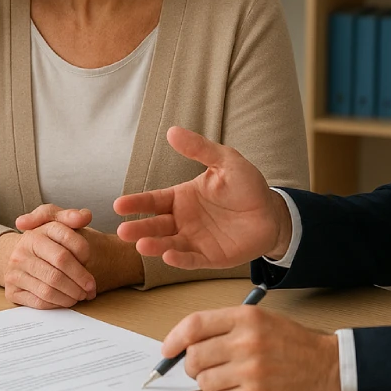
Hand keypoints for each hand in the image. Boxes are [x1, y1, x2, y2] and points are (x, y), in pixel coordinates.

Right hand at [16, 205, 144, 291]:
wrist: (21, 258)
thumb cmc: (47, 242)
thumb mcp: (57, 224)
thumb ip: (73, 217)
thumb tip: (85, 216)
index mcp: (38, 230)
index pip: (67, 238)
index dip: (84, 252)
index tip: (89, 260)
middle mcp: (23, 248)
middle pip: (60, 263)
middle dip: (81, 278)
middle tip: (91, 287)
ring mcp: (15, 270)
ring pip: (50, 286)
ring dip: (72, 294)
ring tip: (81, 295)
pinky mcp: (12, 291)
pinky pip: (40, 301)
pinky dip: (58, 304)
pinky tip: (66, 300)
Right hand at [114, 127, 291, 268]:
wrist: (272, 212)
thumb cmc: (246, 185)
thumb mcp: (224, 160)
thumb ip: (199, 148)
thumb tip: (172, 131)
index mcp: (181, 198)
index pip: (153, 201)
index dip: (136, 203)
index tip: (118, 205)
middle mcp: (183, 221)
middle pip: (155, 225)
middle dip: (139, 229)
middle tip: (122, 231)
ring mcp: (195, 240)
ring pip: (169, 244)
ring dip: (155, 246)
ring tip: (142, 245)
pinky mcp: (210, 257)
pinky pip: (192, 259)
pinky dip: (179, 259)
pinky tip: (168, 256)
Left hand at [164, 306, 340, 390]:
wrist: (324, 364)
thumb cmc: (289, 340)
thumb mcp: (258, 318)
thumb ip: (222, 326)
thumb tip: (183, 343)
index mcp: (245, 318)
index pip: (195, 325)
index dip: (174, 338)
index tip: (168, 349)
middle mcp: (247, 342)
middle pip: (194, 357)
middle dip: (192, 365)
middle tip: (203, 366)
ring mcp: (251, 372)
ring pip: (204, 382)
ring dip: (209, 383)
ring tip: (228, 377)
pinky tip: (239, 389)